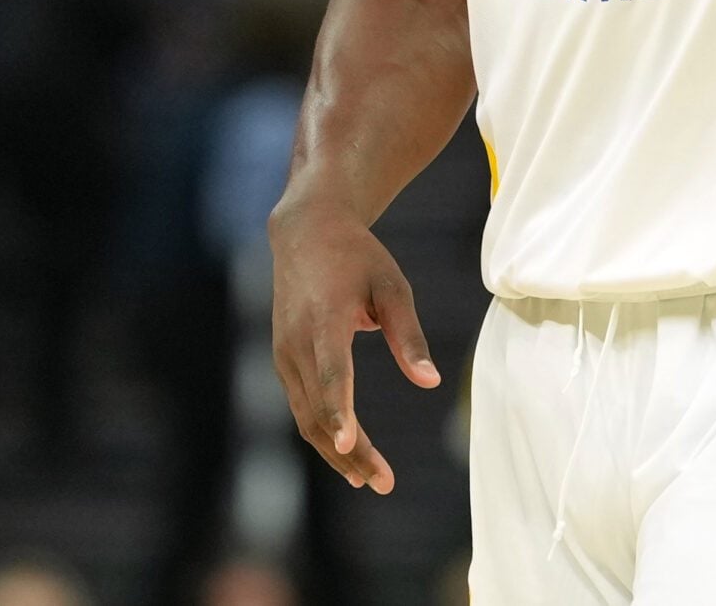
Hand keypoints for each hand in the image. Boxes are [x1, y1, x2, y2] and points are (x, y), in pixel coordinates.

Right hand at [267, 182, 439, 491]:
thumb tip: (431, 382)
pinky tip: (349, 455)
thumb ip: (409, 336)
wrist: (305, 233)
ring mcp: (284, 354)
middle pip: (319, 411)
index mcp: (324, 319)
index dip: (339, 411)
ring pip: (307, 418)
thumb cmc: (357, 258)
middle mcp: (296, 343)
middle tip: (383, 483)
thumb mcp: (392, 286)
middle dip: (349, 452)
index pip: (331, 373)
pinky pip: (302, 407)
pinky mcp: (284, 361)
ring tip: (373, 481)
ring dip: (337, 453)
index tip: (349, 444)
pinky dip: (323, 434)